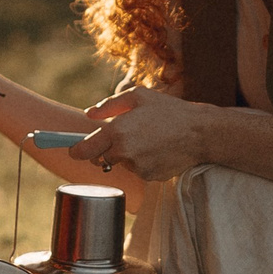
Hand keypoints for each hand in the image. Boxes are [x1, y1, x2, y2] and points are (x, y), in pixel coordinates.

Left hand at [76, 86, 211, 181]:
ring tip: (149, 140)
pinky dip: (143, 162)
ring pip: (122, 163)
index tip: (73, 150)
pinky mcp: (150, 176)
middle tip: (124, 137)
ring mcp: (137, 167)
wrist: (200, 133)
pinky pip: (138, 170)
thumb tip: (88, 114)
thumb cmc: (169, 110)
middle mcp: (125, 152)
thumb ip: (109, 105)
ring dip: (128, 155)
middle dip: (106, 150)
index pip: (84, 150)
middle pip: (101, 158)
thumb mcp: (138, 97)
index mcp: (118, 131)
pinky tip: (158, 150)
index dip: (75, 151)